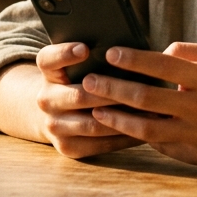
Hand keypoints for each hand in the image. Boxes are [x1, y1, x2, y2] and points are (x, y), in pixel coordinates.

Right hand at [31, 42, 144, 158]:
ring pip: (92, 125)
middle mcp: (45, 99)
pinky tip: (144, 128)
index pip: (48, 59)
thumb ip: (98, 54)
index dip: (64, 53)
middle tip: (141, 88)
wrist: (56, 113)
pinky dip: (124, 137)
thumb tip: (142, 49)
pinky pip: (99, 145)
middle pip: (78, 96)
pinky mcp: (67, 147)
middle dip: (111, 93)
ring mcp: (54, 125)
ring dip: (123, 119)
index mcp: (48, 72)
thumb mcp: (80, 64)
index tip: (85, 48)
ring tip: (151, 111)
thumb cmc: (81, 79)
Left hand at [82, 42, 196, 165]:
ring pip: (146, 128)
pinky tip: (120, 126)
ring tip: (95, 109)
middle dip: (113, 89)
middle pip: (147, 98)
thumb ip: (189, 51)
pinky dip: (137, 134)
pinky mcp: (194, 155)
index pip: (162, 65)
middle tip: (88, 82)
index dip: (134, 59)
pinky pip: (159, 144)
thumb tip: (157, 53)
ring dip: (116, 118)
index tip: (110, 53)